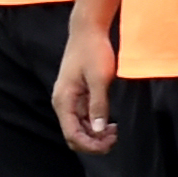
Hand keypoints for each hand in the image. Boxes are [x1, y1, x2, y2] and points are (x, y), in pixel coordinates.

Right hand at [53, 17, 119, 154]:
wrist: (88, 31)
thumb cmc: (93, 51)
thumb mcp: (99, 79)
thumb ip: (98, 105)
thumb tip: (97, 130)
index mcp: (64, 100)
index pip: (72, 134)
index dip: (90, 145)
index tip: (109, 144)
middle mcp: (63, 103)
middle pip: (73, 135)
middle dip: (93, 142)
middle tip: (114, 137)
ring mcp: (70, 101)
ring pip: (79, 129)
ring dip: (95, 135)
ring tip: (114, 130)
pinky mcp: (77, 96)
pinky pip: (84, 119)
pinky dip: (95, 125)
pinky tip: (110, 123)